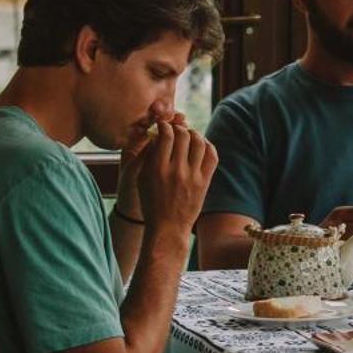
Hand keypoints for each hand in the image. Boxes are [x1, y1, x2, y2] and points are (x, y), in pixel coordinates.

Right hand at [137, 119, 218, 237]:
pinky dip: (208, 145)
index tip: (163, 125)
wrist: (167, 227)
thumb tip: (157, 135)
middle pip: (183, 136)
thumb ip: (148, 156)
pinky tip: (201, 145)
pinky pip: (212, 156)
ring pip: (199, 143)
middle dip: (179, 127)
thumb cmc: (150, 203)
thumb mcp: (141, 179)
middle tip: (177, 128)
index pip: (166, 135)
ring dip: (194, 134)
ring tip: (189, 134)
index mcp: (157, 169)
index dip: (165, 125)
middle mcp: (176, 171)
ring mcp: (193, 176)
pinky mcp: (204, 182)